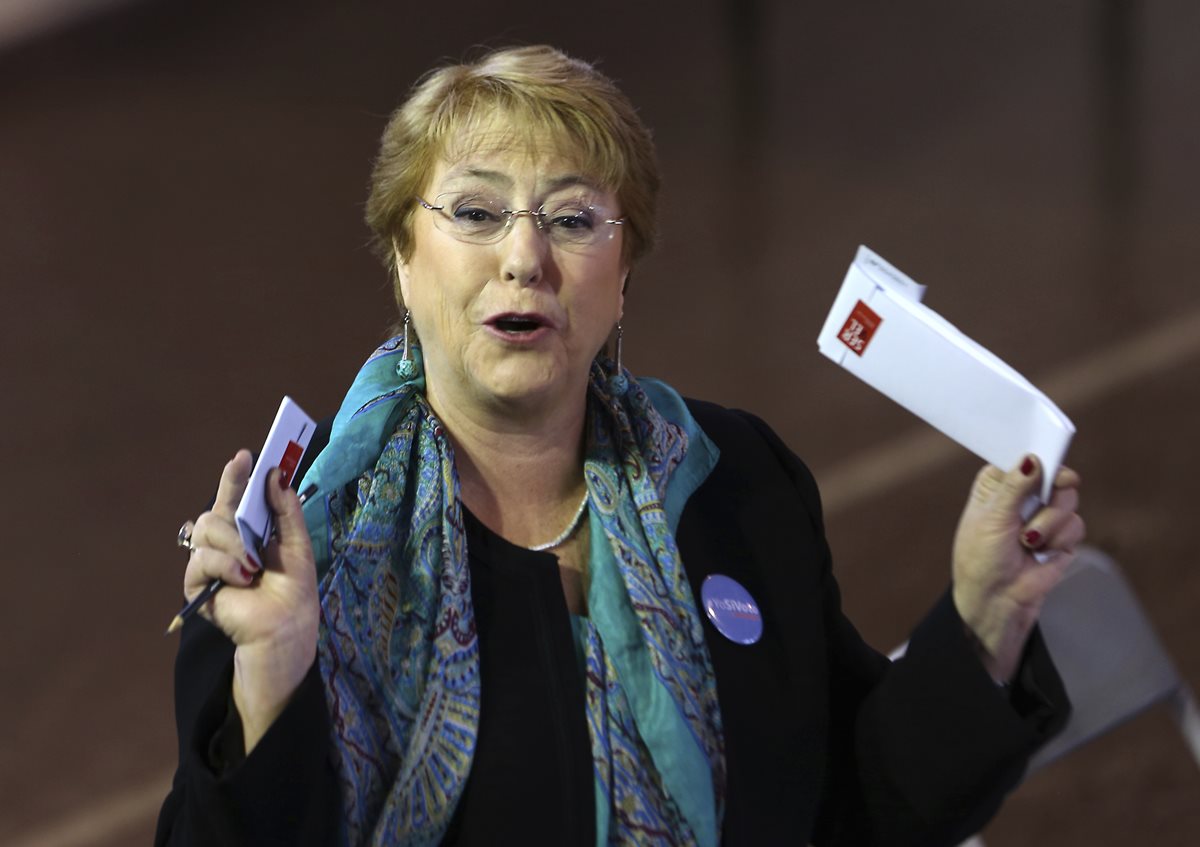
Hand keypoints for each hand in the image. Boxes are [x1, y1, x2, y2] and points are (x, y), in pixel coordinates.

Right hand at [183, 450, 318, 751]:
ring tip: (253, 566)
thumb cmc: (293, 590)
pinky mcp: (197, 583)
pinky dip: (225, 565)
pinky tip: (243, 578)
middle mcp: (224, 543)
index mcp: (247, 530)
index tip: (244, 456)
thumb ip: (286, 510)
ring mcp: (209, 562)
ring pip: (206, 529)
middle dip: (234, 514)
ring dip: (233, 545)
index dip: (235, 476)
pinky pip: (201, 560)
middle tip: (253, 526)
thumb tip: (277, 475)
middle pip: (214, 510)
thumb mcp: (297, 543)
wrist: (285, 628)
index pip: (235, 496)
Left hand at [951, 456, 1084, 682]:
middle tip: (1053, 489)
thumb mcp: (992, 520)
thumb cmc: (982, 560)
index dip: (1035, 453)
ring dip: (1050, 520)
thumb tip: (1032, 458)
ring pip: (1068, 498)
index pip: (1021, 457)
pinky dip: (1060, 538)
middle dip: (1052, 487)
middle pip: (1053, 472)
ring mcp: (1044, 515)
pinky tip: (1040, 551)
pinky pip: (1076, 524)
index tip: (1045, 455)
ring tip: (1028, 540)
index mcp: (998, 485)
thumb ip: (1014, 488)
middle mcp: (1023, 496)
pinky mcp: (1062, 536)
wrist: (997, 601)